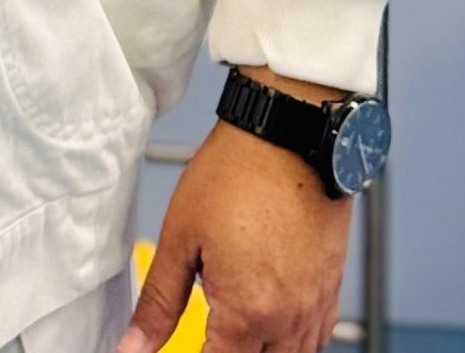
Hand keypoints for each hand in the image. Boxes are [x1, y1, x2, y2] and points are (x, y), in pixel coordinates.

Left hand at [116, 108, 353, 352]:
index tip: (186, 343)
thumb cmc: (235, 175)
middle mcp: (288, 321)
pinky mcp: (332, 289)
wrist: (289, 134)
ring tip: (235, 326)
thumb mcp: (181, 236)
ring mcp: (315, 307)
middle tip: (209, 330)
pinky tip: (270, 318)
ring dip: (261, 351)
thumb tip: (132, 347)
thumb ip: (159, 302)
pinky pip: (317, 339)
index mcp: (246, 314)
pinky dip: (292, 341)